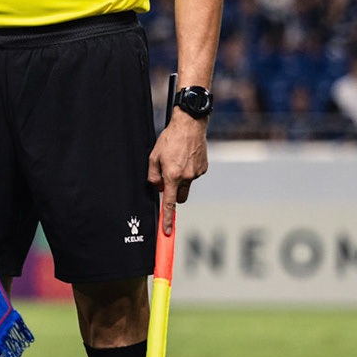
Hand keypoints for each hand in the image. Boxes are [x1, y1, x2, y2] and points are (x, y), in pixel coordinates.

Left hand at [148, 109, 207, 233]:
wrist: (190, 125)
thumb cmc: (169, 139)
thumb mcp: (153, 157)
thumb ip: (153, 176)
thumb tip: (158, 188)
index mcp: (172, 176)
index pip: (170, 203)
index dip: (168, 219)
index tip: (168, 231)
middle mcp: (187, 177)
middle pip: (181, 198)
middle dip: (175, 196)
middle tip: (167, 182)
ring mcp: (197, 173)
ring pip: (187, 185)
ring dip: (181, 180)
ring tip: (176, 160)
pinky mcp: (204, 168)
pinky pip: (193, 175)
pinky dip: (188, 171)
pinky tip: (185, 157)